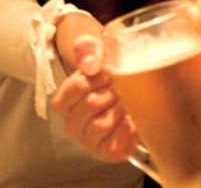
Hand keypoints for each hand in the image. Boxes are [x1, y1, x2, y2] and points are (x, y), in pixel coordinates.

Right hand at [52, 35, 138, 161]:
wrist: (135, 94)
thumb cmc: (111, 74)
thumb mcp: (100, 53)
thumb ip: (89, 49)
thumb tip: (90, 64)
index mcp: (65, 100)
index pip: (76, 87)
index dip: (96, 78)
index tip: (109, 73)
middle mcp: (72, 122)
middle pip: (91, 104)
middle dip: (112, 91)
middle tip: (122, 87)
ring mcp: (88, 139)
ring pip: (103, 123)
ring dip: (121, 108)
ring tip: (127, 101)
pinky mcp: (105, 151)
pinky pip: (114, 144)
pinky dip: (126, 129)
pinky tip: (130, 119)